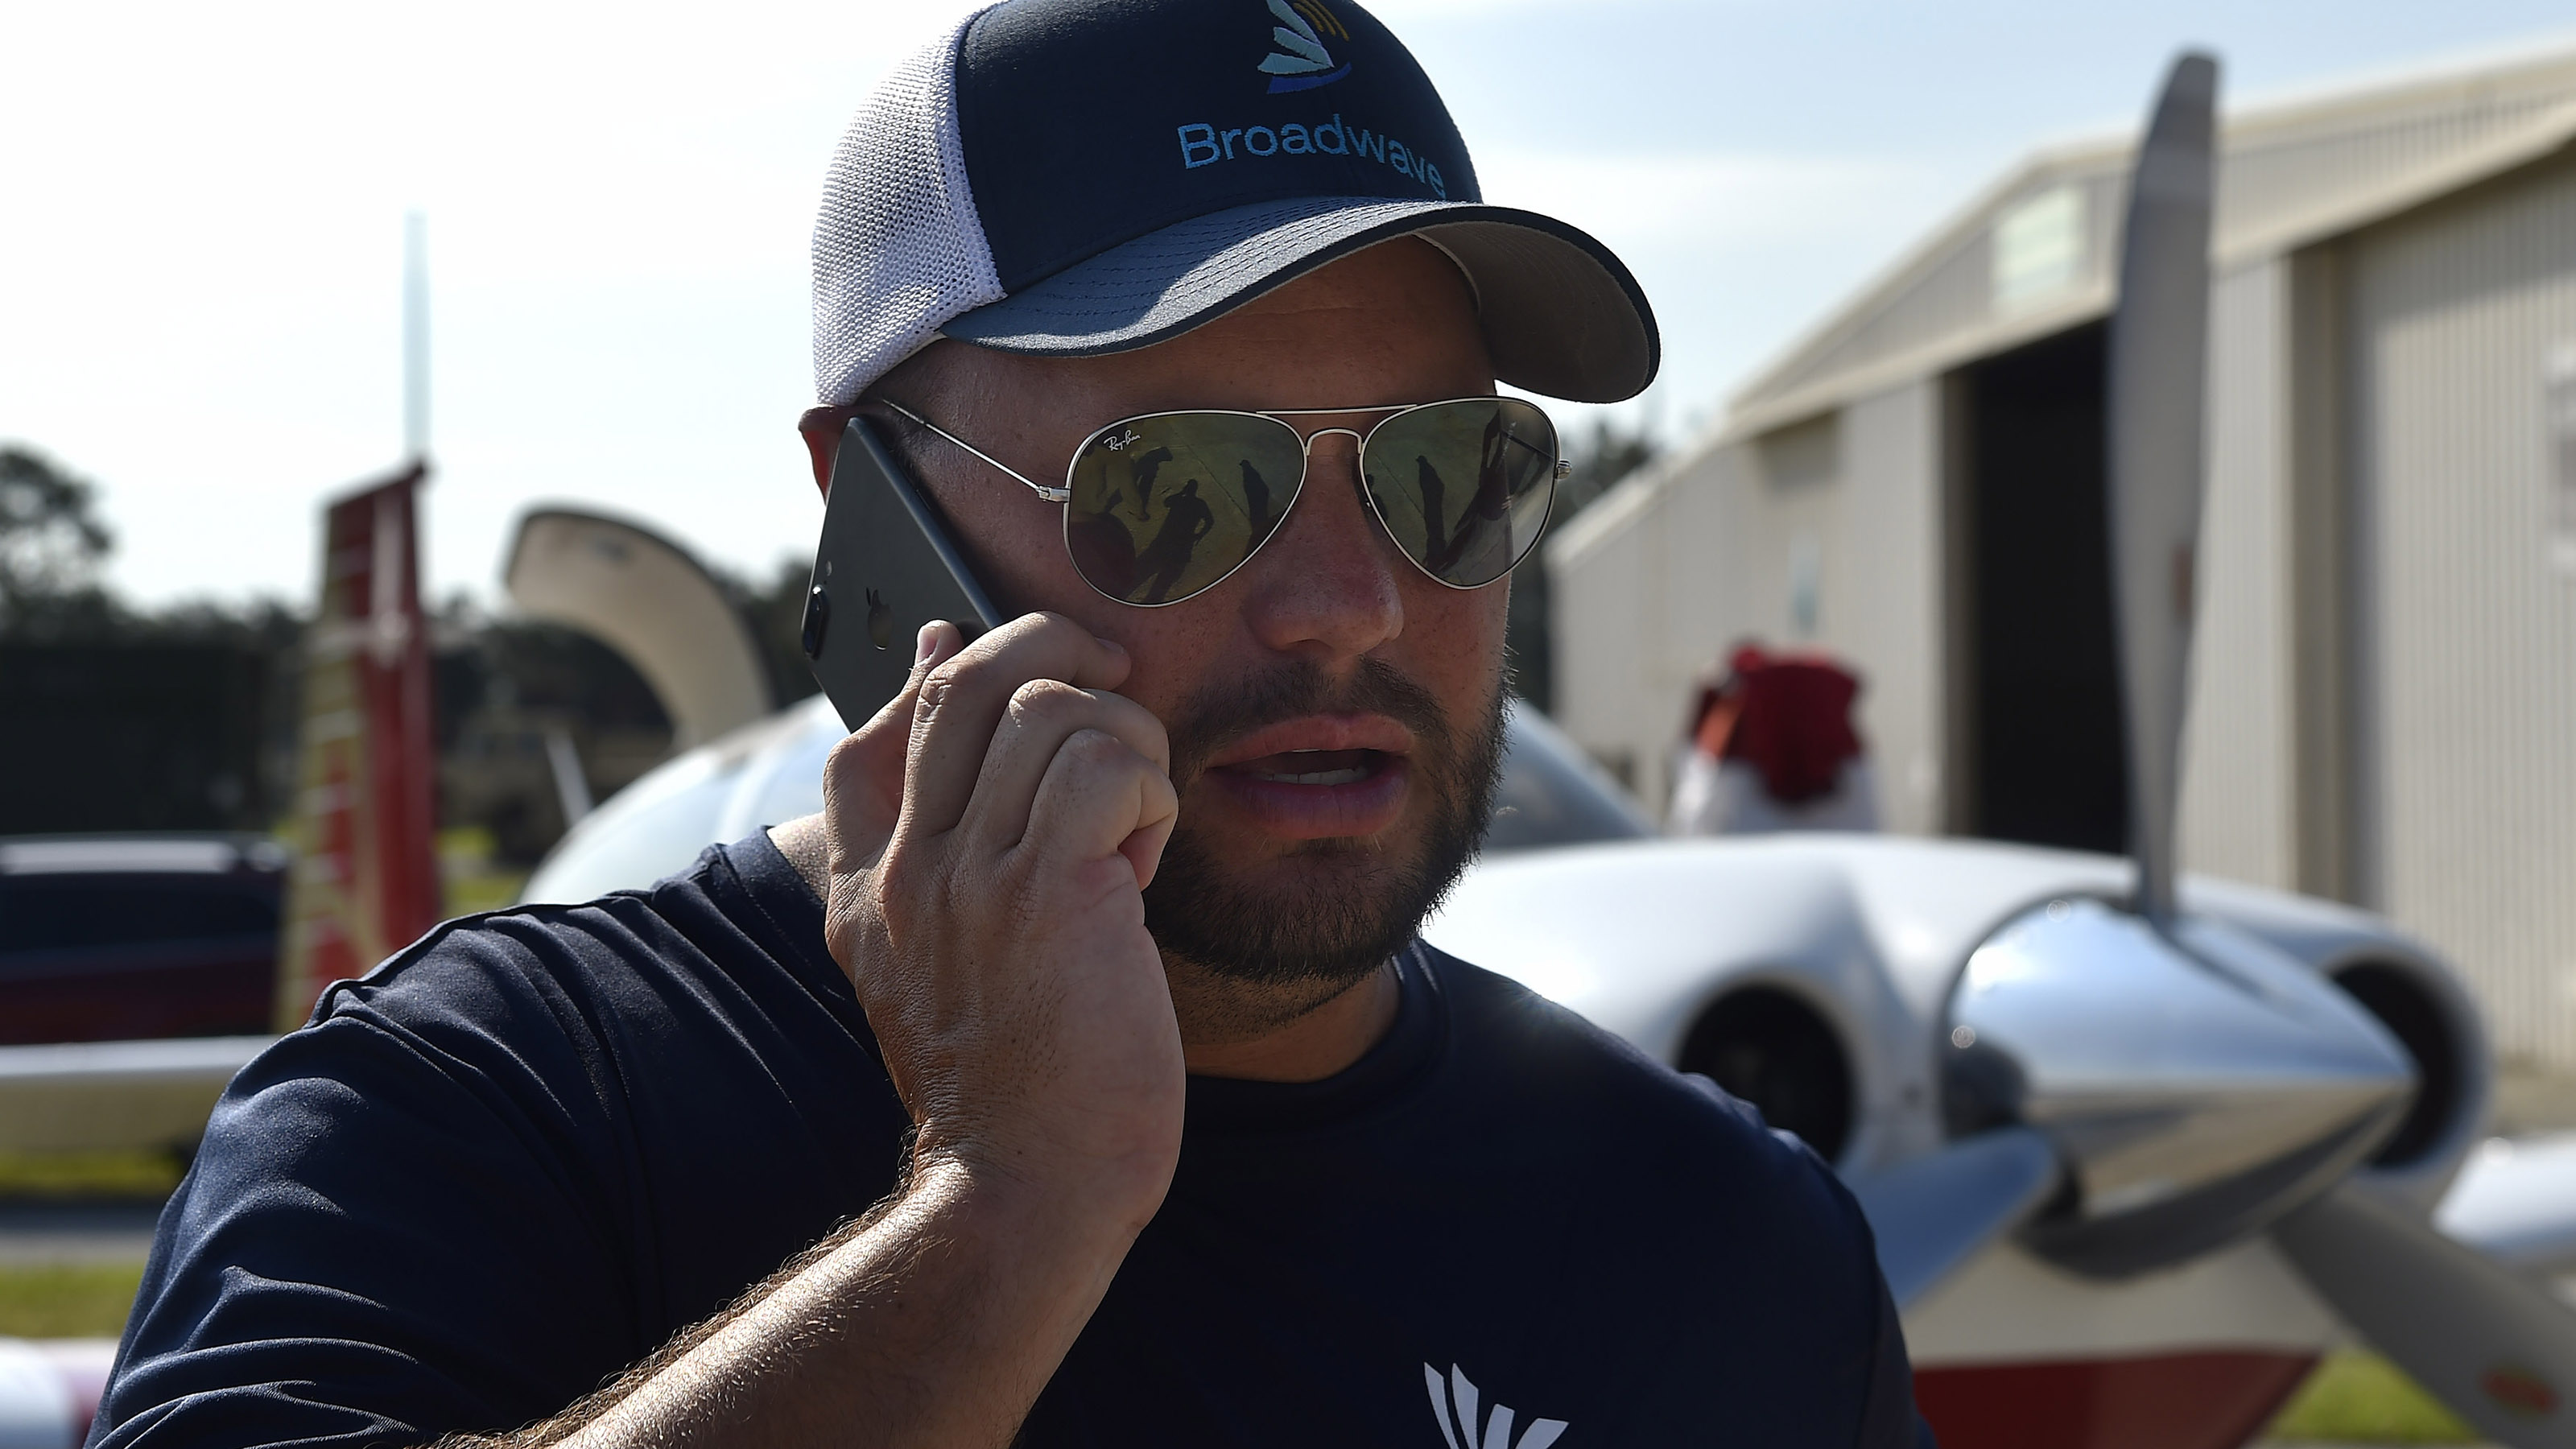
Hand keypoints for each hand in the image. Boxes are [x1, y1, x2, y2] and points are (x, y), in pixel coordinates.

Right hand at [820, 613, 1183, 1223]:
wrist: (1028, 1190)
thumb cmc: (1018, 1083)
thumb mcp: (939, 974)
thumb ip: (940, 865)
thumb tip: (953, 727)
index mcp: (868, 896)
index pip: (867, 744)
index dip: (935, 672)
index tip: (977, 650)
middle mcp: (904, 875)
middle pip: (963, 683)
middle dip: (1055, 650)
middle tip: (1115, 681)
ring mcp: (969, 880)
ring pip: (1050, 707)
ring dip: (1125, 740)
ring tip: (1137, 816)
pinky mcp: (1049, 893)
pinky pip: (1108, 765)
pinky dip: (1150, 790)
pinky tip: (1146, 857)